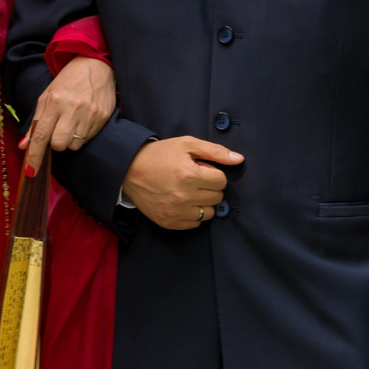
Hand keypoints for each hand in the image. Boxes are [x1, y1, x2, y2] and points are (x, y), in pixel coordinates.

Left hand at [24, 58, 114, 170]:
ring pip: (74, 145)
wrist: (96, 66)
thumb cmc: (67, 82)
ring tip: (72, 123)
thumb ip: (36, 123)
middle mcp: (73, 109)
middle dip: (56, 144)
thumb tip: (24, 147)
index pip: (41, 135)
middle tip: (58, 130)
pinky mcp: (103, 118)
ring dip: (70, 139)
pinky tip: (83, 120)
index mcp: (55, 101)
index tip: (31, 172)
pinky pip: (88, 139)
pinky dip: (82, 135)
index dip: (35, 156)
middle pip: (59, 145)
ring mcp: (90, 114)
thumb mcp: (46, 97)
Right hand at [122, 136, 243, 229]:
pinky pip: (195, 224)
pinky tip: (184, 203)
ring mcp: (176, 212)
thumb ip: (215, 151)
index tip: (202, 170)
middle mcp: (184, 197)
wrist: (130, 169)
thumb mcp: (187, 144)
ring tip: (191, 192)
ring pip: (208, 214)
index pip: (222, 181)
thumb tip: (239, 159)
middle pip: (217, 198)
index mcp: (190, 176)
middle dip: (210, 187)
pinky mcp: (168, 222)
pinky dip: (193, 214)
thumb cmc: (160, 154)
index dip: (214, 174)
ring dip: (204, 202)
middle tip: (195, 180)